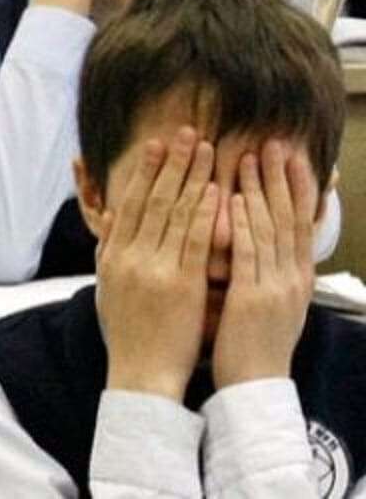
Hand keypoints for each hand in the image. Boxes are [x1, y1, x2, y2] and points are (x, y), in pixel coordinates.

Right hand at [97, 127, 218, 401]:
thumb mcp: (108, 288)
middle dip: (171, 163)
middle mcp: (131, 257)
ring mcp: (156, 269)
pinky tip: (216, 191)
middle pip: (153, 200)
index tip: (157, 146)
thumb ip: (110, 250)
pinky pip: (196, 241)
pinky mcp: (182, 285)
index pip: (129, 203)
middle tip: (185, 133)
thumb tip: (110, 217)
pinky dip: (206, 213)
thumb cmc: (127, 334)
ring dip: (192, 178)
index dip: (144, 171)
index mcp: (112, 257)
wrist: (141, 373)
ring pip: (175, 213)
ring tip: (206, 151)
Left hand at [212, 143, 316, 388]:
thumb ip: (269, 273)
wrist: (255, 388)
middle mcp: (291, 278)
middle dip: (281, 178)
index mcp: (296, 278)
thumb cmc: (254, 347)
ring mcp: (274, 287)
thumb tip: (267, 247)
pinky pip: (246, 253)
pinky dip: (240, 224)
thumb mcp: (272, 305)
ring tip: (250, 157)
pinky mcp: (251, 298)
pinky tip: (230, 199)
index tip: (292, 157)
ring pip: (268, 228)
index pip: (300, 223)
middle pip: (288, 218)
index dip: (296, 188)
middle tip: (273, 143)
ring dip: (259, 190)